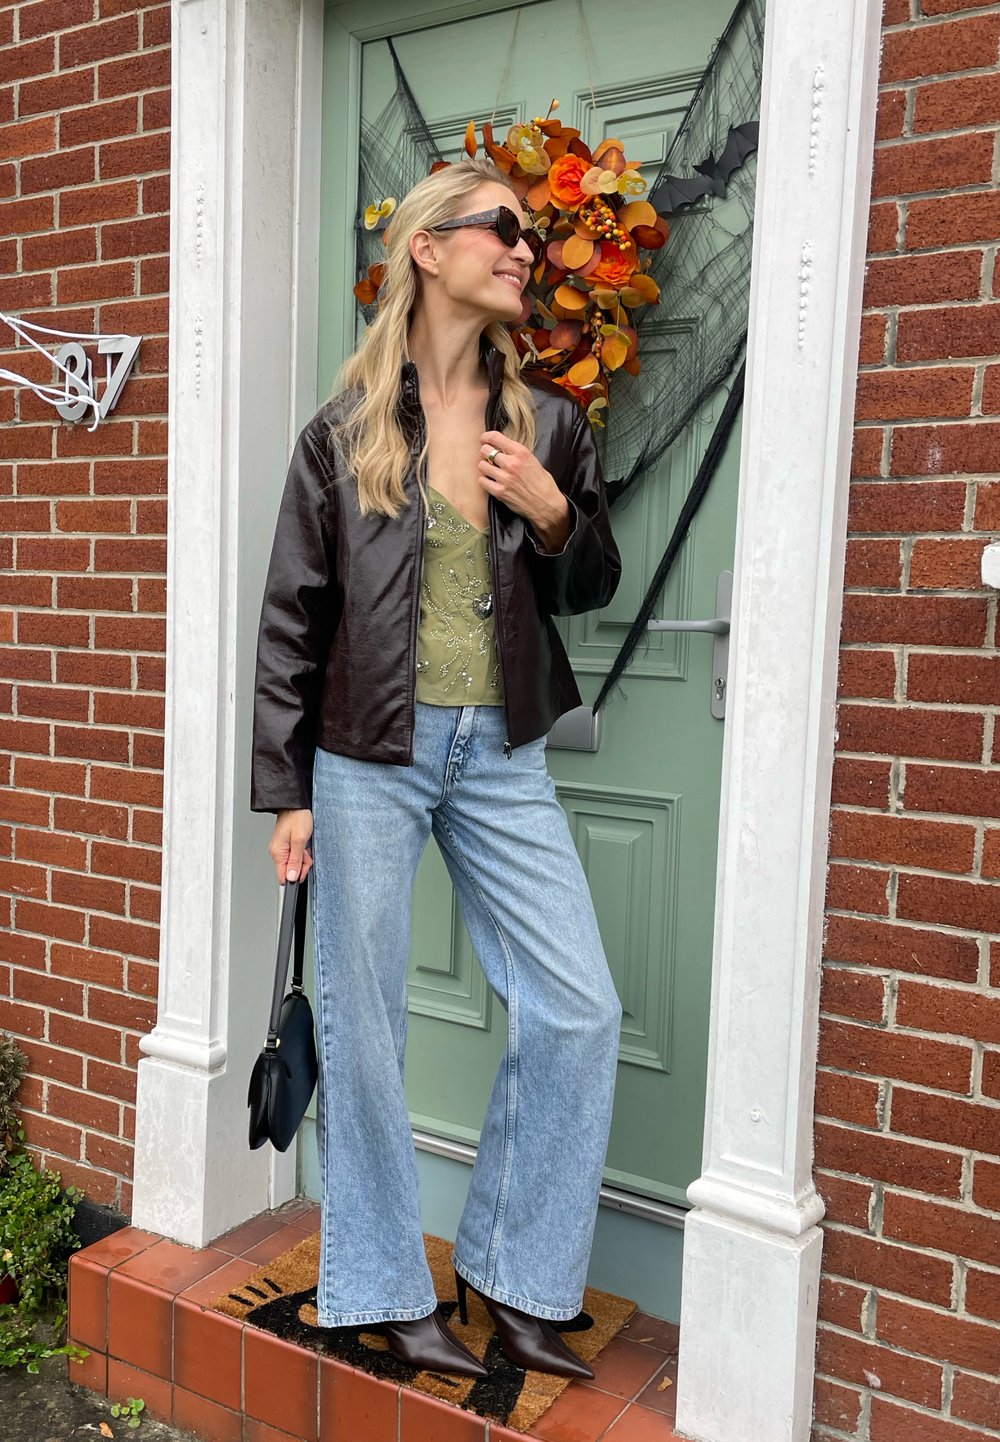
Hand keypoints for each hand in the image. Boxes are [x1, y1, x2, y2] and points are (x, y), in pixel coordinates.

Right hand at [269, 808, 312, 884]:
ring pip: (295, 863)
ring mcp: (283, 849)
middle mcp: (278, 852)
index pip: (282, 876)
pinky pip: (296, 855)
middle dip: (302, 866)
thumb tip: (291, 877)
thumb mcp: (300, 840)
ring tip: (306, 847)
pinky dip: (303, 853)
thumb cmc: (297, 817)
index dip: (294, 876)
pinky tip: (305, 845)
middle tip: (307, 854)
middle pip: (290, 871)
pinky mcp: (288, 845)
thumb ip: (296, 860)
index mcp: (278, 853)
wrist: (296, 804)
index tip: (303, 869)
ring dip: (304, 859)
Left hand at [479, 431, 571, 551]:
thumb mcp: (533, 461)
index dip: (486, 437)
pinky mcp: (500, 492)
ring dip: (484, 467)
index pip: (496, 438)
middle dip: (485, 452)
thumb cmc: (543, 484)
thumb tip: (502, 449)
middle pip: (485, 451)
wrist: (547, 505)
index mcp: (521, 453)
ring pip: (481, 466)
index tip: (484, 439)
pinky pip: (482, 481)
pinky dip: (485, 480)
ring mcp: (504, 479)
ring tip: (491, 470)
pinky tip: (491, 481)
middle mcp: (512, 464)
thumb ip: (517, 454)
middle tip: (488, 456)